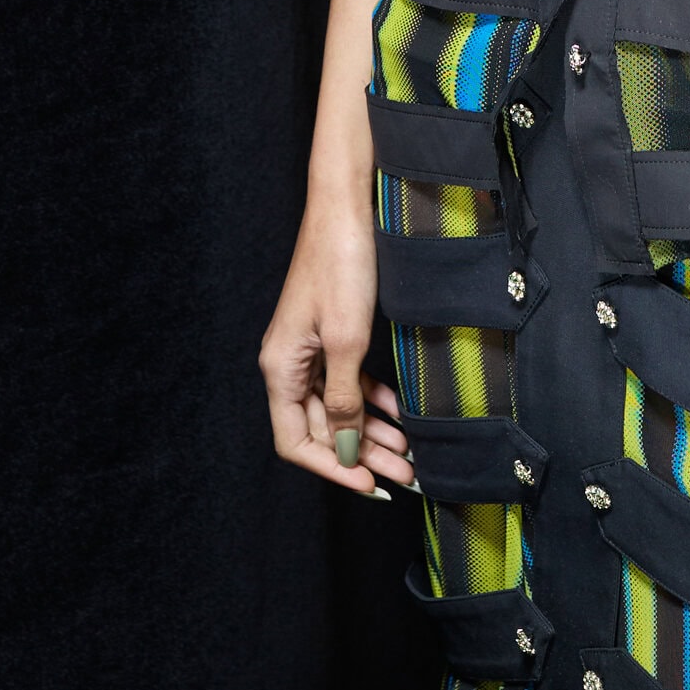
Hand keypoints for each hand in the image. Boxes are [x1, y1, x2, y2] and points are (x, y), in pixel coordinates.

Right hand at [260, 194, 416, 497]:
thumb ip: (343, 399)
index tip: (368, 484)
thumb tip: (347, 449)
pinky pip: (347, 379)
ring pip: (338, 405)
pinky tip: (398, 413)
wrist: (346, 205)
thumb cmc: (341, 264)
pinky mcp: (330, 331)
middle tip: (404, 475)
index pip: (295, 440)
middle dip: (362, 454)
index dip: (332, 466)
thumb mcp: (347, 340)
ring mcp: (310, 347)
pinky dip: (372, 398)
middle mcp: (289, 362)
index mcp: (281, 368)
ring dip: (372, 430)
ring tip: (409, 453)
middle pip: (320, 427)